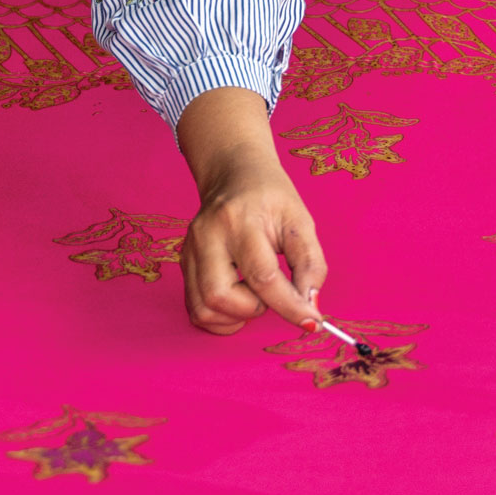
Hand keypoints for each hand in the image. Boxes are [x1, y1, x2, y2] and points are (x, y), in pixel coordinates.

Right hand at [174, 87, 326, 333]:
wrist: (234, 174)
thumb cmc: (270, 197)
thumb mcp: (301, 221)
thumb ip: (311, 265)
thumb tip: (310, 305)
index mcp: (239, 220)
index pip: (263, 277)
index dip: (290, 306)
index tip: (311, 321)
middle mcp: (207, 236)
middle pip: (220, 297)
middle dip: (253, 309)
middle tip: (271, 294)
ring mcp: (190, 250)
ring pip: (203, 309)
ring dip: (235, 317)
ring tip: (254, 296)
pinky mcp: (184, 263)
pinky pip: (196, 308)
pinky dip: (220, 317)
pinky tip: (238, 300)